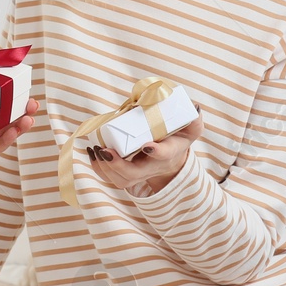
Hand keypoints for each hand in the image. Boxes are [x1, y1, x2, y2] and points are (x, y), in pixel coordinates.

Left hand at [88, 115, 202, 198]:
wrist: (171, 159)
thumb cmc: (178, 139)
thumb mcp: (191, 129)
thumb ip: (194, 119)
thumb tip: (193, 106)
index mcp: (170, 153)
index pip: (164, 155)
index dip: (156, 151)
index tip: (148, 145)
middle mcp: (153, 167)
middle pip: (134, 174)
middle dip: (118, 164)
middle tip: (105, 149)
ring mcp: (139, 174)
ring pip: (120, 180)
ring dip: (105, 167)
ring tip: (96, 149)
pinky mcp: (126, 175)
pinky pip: (110, 177)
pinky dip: (98, 168)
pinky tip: (91, 152)